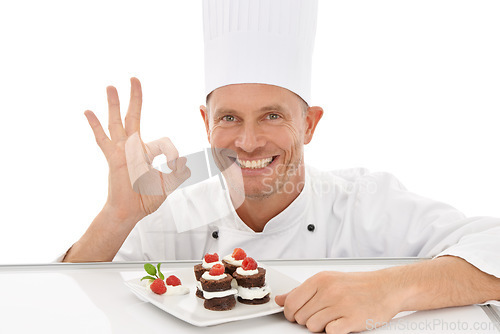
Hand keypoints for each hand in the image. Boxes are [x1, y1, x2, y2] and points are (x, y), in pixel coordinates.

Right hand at [84, 77, 189, 222]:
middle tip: (134, 79)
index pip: (163, 143)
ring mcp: (121, 151)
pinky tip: (88, 111)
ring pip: (117, 123)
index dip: (173, 155)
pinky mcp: (113, 159)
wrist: (130, 213)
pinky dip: (95, 126)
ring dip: (114, 104)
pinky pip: (103, 140)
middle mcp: (132, 147)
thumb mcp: (168, 185)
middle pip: (133, 117)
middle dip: (135, 98)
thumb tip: (184, 160)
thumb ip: (178, 173)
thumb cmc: (145, 199)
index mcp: (146, 152)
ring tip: (110, 86)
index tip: (175, 167)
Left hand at [275, 270, 400, 332]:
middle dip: (307, 320)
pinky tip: (341, 323)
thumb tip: (280, 299)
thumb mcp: (328, 281)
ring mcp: (340, 305)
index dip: (291, 313)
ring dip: (320, 327)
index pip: (291, 302)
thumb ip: (302, 291)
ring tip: (332, 318)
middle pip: (300, 317)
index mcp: (320, 280)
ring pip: (312, 326)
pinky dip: (333, 331)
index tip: (296, 314)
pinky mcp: (352, 320)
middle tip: (321, 315)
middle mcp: (329, 291)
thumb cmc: (358, 285)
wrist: (387, 287)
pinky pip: (329, 333)